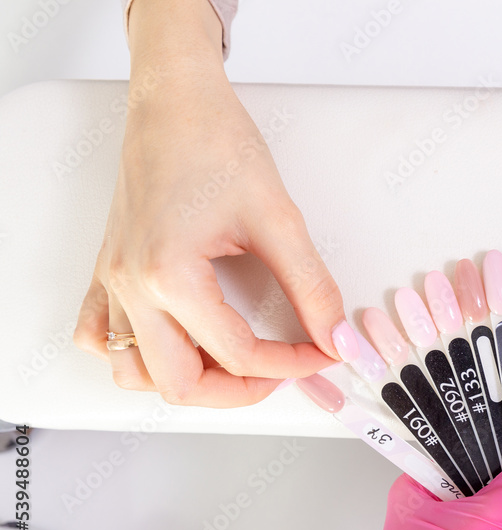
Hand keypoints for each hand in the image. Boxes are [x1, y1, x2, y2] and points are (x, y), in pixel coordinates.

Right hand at [74, 0, 346, 407]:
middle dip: (239, 391)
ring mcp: (111, 282)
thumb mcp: (278, 217)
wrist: (175, 100)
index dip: (292, 363)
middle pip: (179, 384)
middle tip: (282, 371)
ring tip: (235, 363)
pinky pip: (101, 338)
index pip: (238, 354)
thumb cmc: (215, 142)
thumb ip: (310, 285)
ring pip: (134, 373)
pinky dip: (136, 355)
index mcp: (168, 274)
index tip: (323, 352)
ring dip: (186, 381)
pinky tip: (175, 341)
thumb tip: (333, 333)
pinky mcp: (107, 271)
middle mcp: (129, 286)